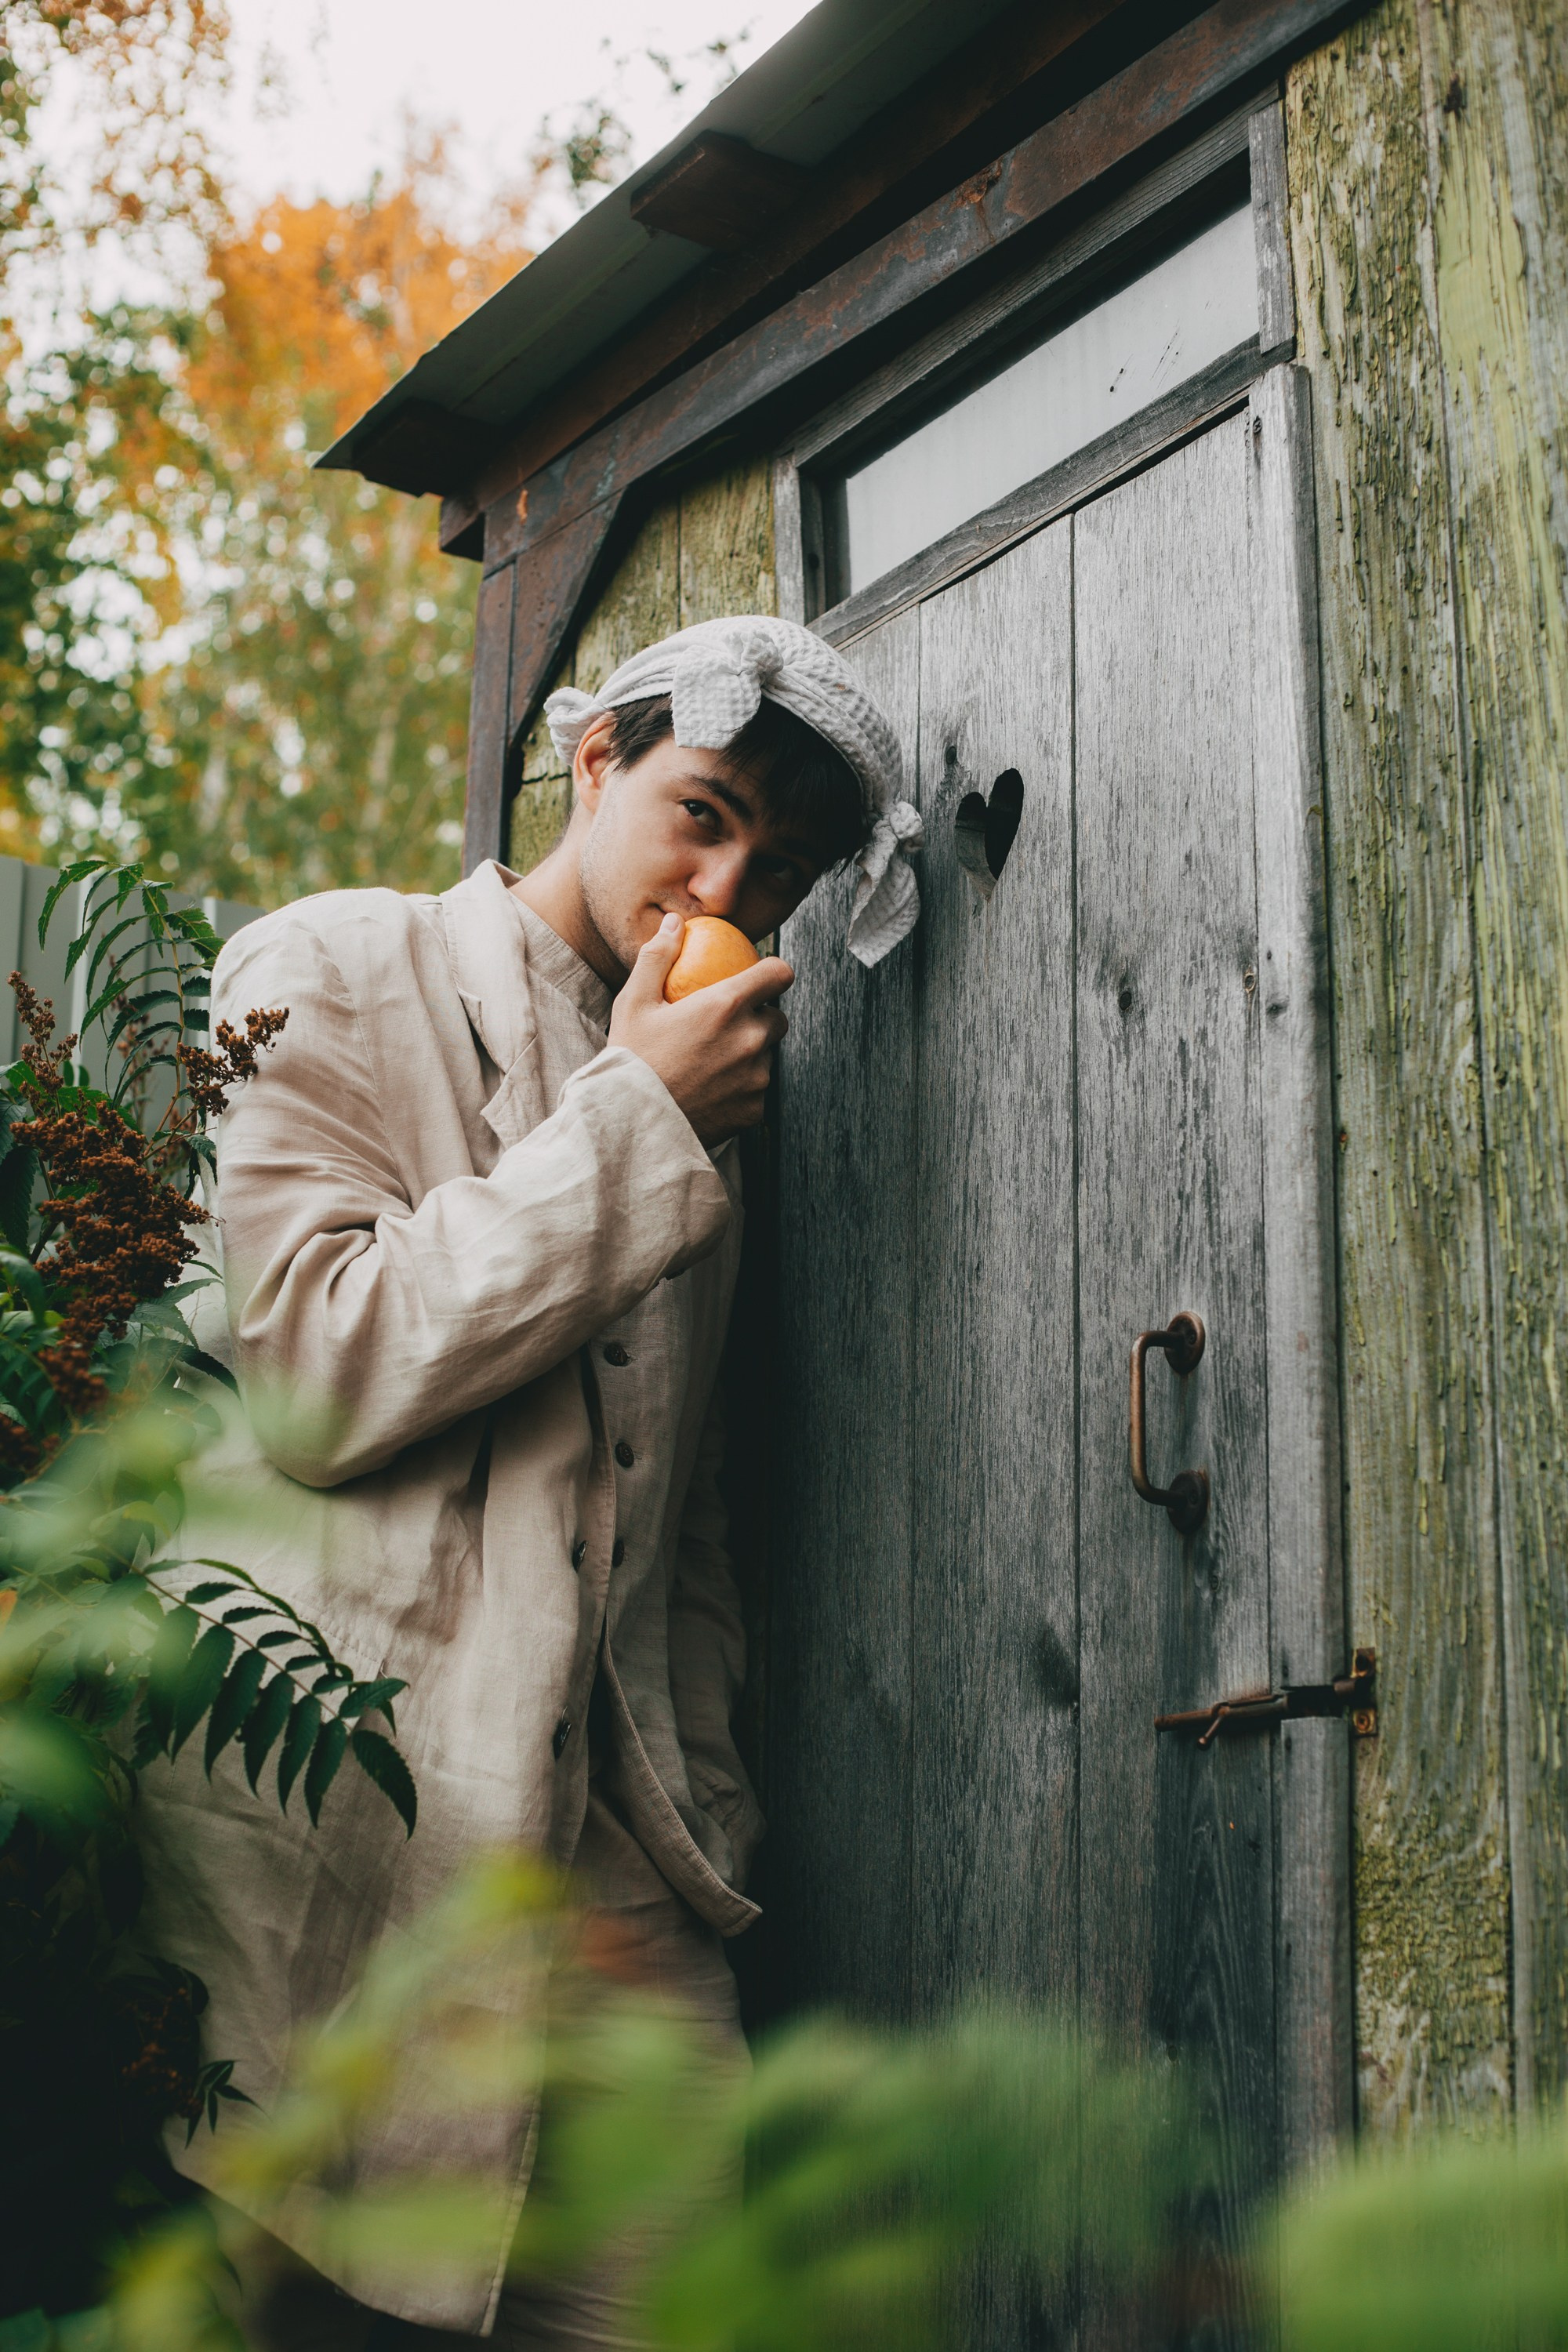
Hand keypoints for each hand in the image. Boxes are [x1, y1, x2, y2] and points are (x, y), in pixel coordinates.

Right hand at [609, 913, 792, 1144]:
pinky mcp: (755, 1110)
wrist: (630, 1125)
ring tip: (712, 1061)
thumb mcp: (634, 1003)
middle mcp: (749, 1040)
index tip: (760, 977)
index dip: (773, 972)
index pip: (778, 974)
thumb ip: (658, 957)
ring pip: (767, 1056)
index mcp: (725, 1006)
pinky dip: (742, 1087)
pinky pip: (758, 1090)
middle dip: (759, 1017)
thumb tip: (674, 923)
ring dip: (750, 1054)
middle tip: (726, 1025)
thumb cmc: (630, 1059)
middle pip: (777, 1018)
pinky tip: (712, 1089)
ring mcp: (756, 1078)